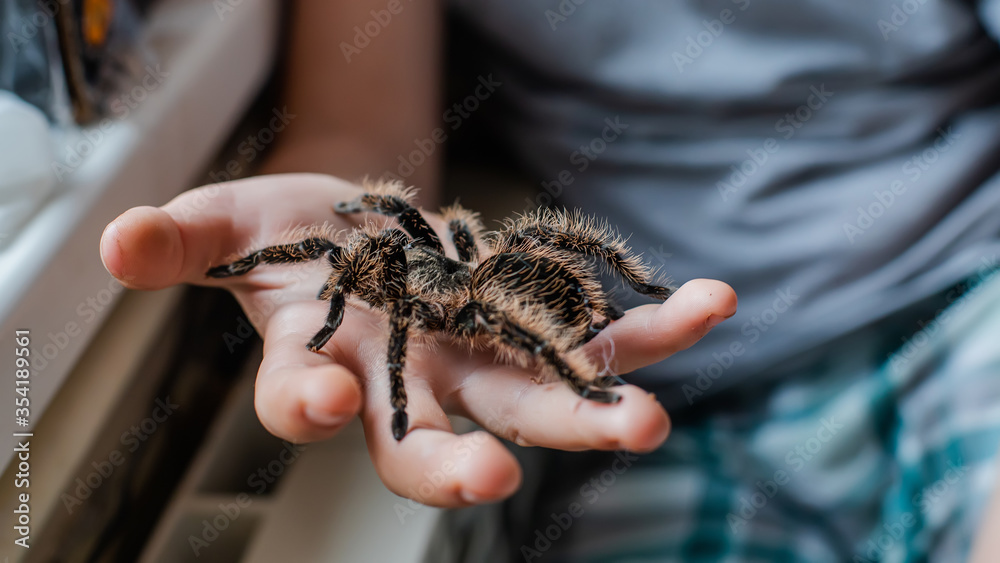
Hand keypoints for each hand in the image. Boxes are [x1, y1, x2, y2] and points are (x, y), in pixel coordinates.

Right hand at [99, 173, 736, 506]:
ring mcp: (485, 360)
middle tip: (494, 482)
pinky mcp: (538, 327)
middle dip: (462, 466)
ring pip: (540, 402)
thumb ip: (186, 242)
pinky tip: (712, 306)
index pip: (308, 403)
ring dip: (593, 414)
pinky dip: (658, 331)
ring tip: (644, 420)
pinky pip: (604, 337)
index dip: (309, 402)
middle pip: (438, 440)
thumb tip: (121, 241)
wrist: (372, 232)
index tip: (326, 394)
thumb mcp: (235, 229)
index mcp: (332, 366)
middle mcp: (415, 384)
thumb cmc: (299, 242)